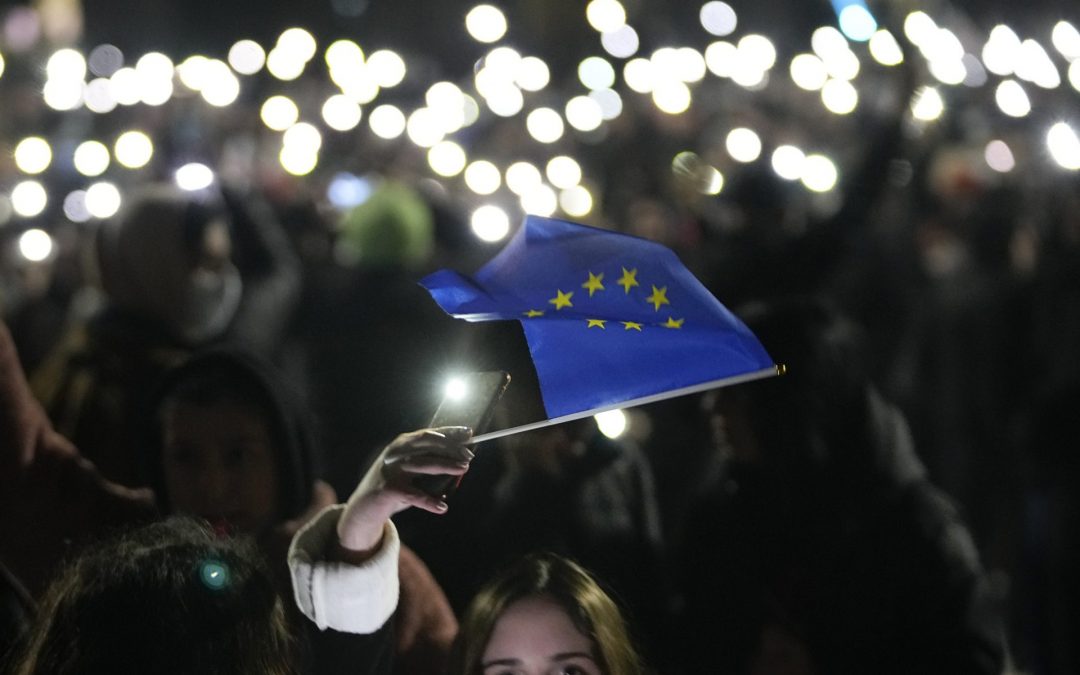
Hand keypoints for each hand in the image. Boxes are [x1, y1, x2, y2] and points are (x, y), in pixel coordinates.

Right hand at [334, 427, 472, 560]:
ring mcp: (391, 470)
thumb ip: (430, 464)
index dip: (449, 432)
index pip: (429, 434)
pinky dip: (429, 501)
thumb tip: (462, 462)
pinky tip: (442, 507)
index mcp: (402, 444)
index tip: (468, 433)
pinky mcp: (388, 490)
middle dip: (450, 447)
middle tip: (469, 456)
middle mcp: (396, 453)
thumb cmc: (394, 485)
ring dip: (445, 465)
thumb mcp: (410, 471)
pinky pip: (413, 495)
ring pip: (423, 465)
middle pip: (427, 444)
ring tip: (463, 469)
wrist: (363, 506)